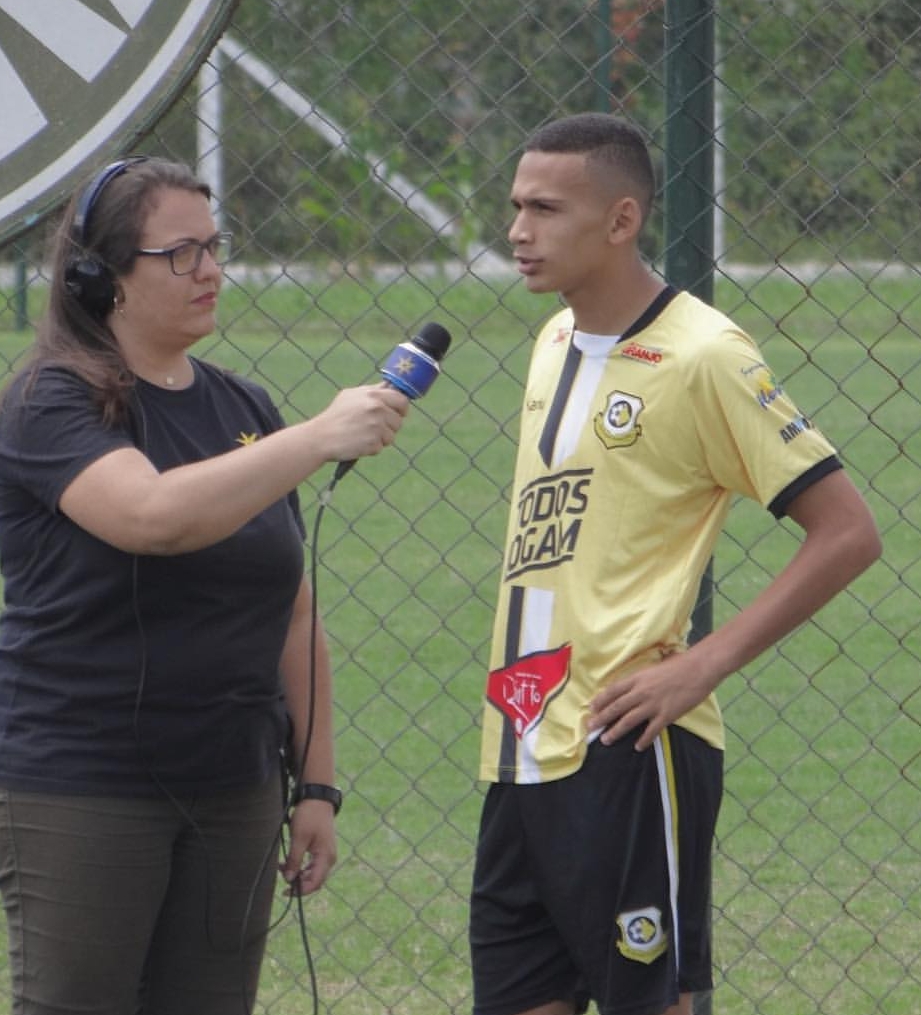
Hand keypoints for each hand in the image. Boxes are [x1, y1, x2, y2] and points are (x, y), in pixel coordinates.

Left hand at [279, 799, 337, 895]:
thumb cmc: (309, 816)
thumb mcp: (298, 838)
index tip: (286, 891)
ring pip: (313, 873)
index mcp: (326, 857)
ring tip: (282, 867)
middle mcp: (329, 858)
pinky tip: (288, 862)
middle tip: (282, 878)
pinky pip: (312, 864)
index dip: (301, 890)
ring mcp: (326, 853)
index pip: (315, 883)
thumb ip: (295, 860)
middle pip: (315, 880)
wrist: (317, 798)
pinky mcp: (322, 849)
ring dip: (298, 874)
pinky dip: (301, 866)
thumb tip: (289, 880)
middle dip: (299, 883)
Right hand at [315, 385, 408, 462]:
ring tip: (363, 435)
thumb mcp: (351, 396)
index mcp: (373, 394)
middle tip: (374, 428)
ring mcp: (376, 426)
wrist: (321, 437)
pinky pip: (381, 447)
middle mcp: (377, 408)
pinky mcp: (373, 442)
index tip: (396, 413)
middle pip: (398, 421)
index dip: (401, 409)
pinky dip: (372, 448)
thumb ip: (372, 392)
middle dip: (390, 426)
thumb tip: (389, 387)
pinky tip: (358, 443)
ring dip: (380, 439)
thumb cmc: (335, 416)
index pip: (402, 400)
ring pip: (391, 436)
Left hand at [586, 650, 718, 750]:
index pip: (613, 690)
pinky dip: (644, 740)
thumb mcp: (653, 668)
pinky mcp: (666, 715)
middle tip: (590, 727)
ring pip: (628, 720)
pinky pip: (651, 731)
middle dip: (601, 718)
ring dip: (616, 731)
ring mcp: (653, 704)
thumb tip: (632, 687)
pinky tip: (638, 747)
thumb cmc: (679, 665)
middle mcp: (641, 692)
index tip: (591, 708)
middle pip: (616, 707)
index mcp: (637, 678)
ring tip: (606, 740)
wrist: (699, 669)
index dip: (601, 700)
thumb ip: (641, 679)